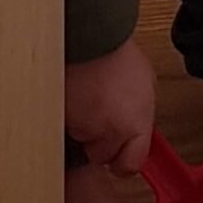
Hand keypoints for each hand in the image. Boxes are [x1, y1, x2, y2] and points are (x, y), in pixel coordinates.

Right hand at [66, 40, 156, 175]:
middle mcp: (110, 132)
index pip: (130, 165)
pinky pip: (61, 129)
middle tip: (98, 115)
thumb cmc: (116, 54)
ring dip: (79, 127)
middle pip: (101, 156)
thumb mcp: (144, 86)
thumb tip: (137, 130)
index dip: (123, 162)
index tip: (119, 159)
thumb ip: (140, 115)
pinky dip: (63, 118)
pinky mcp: (59, 120)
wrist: (88, 38)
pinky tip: (71, 97)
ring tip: (84, 99)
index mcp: (135, 125)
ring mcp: (82, 127)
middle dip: (98, 141)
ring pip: (79, 142)